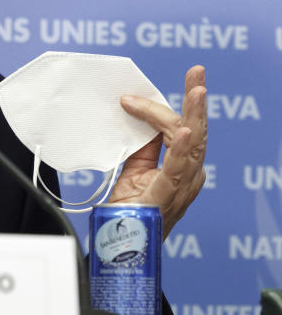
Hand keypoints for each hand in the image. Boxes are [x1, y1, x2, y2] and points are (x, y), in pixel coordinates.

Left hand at [108, 65, 206, 239]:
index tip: (127, 99)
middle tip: (197, 72)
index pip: (177, 128)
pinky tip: (185, 131)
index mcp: (181, 166)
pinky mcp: (167, 196)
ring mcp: (182, 186)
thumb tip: (137, 116)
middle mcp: (189, 175)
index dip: (154, 109)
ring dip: (194, 114)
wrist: (116, 242)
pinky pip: (179, 169)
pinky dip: (183, 148)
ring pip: (193, 143)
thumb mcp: (134, 168)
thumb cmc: (129, 209)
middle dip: (195, 99)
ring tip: (197, 90)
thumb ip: (141, 144)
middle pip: (195, 130)